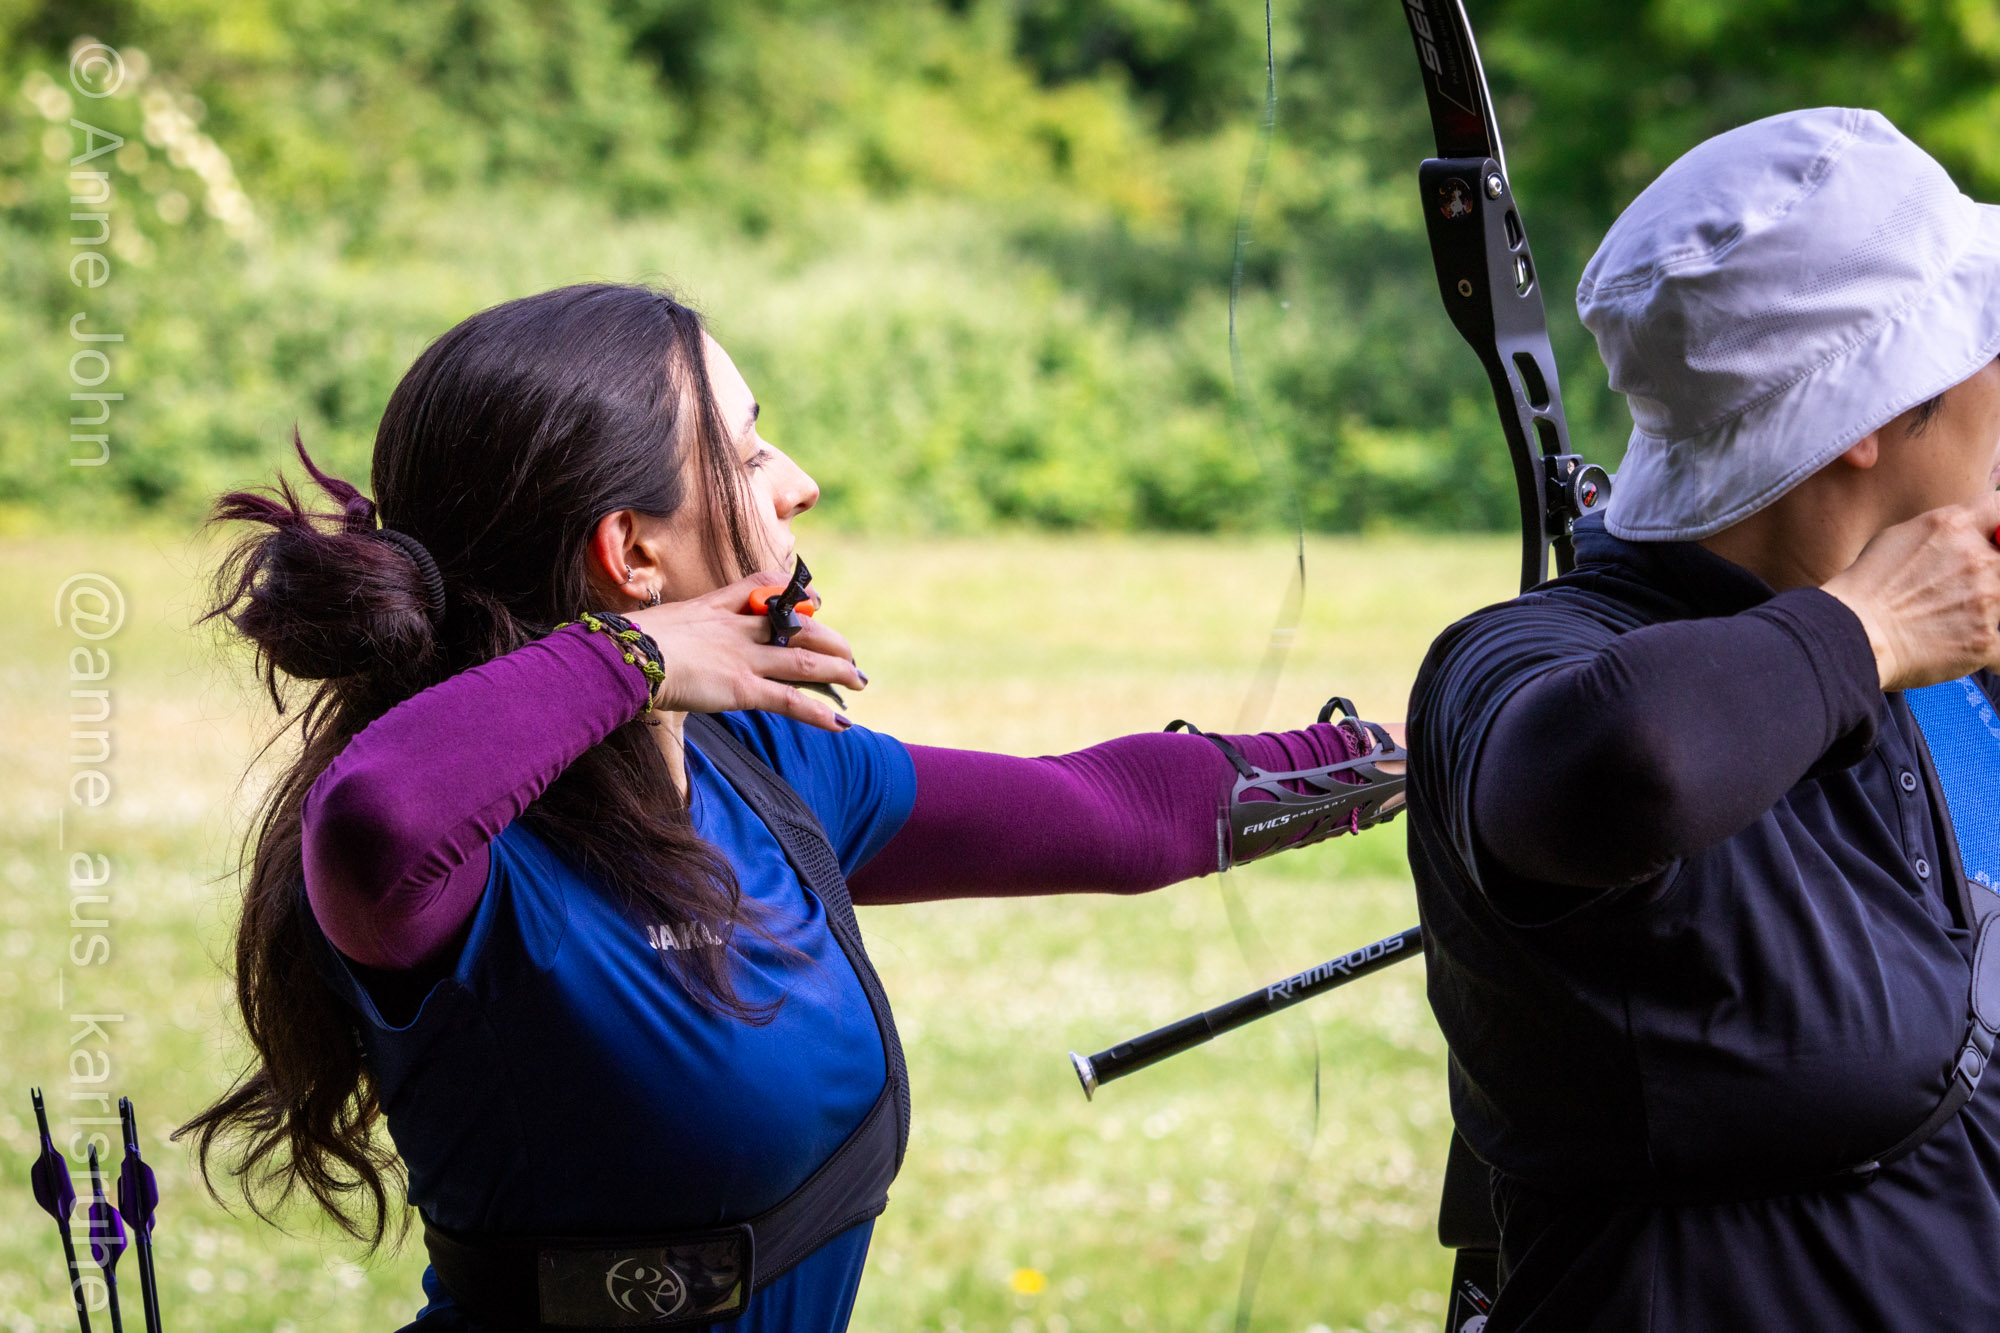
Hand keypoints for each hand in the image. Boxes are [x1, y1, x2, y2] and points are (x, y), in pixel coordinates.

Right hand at [626, 571, 865, 731]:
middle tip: (848, 654)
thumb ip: (672, 632)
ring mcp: (742, 657)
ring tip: (859, 682)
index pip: (758, 587)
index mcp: (713, 607)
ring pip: (803, 661)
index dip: (788, 592)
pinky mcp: (742, 688)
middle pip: (795, 625)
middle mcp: (736, 628)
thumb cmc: (627, 645)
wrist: (624, 656)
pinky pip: (790, 699)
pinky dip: (818, 712)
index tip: (811, 599)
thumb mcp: (653, 624)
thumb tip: (664, 649)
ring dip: (836, 671)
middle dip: (827, 639)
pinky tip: (840, 723)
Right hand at [1822, 491, 1999, 691]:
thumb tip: (1967, 534)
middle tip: (1958, 587)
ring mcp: (1986, 599)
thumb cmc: (1867, 587)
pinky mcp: (1985, 638)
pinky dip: (1979, 642)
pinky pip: (1998, 641)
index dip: (1997, 526)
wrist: (1853, 635)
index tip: (1991, 537)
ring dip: (1982, 607)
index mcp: (1954, 526)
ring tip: (1943, 619)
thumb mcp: (1899, 537)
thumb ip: (1944, 533)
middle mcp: (1977, 558)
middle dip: (1989, 571)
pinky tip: (1953, 644)